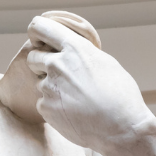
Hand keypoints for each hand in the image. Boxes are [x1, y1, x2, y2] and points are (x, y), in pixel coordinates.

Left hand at [24, 16, 155, 151]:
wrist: (121, 128)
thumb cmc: (121, 96)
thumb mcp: (106, 63)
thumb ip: (83, 54)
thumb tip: (72, 50)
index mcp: (74, 48)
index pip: (40, 27)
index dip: (36, 32)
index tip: (39, 39)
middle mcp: (57, 64)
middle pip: (33, 57)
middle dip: (41, 64)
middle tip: (61, 76)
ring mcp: (49, 87)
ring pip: (40, 83)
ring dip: (52, 88)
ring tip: (76, 99)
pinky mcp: (45, 108)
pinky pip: (43, 103)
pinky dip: (55, 107)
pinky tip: (74, 113)